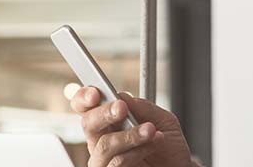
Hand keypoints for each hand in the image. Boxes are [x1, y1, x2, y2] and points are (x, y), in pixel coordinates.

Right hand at [68, 87, 194, 166]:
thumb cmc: (169, 149)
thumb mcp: (163, 121)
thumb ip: (143, 108)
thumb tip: (122, 96)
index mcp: (109, 123)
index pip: (86, 108)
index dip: (84, 98)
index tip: (95, 93)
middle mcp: (102, 141)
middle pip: (88, 123)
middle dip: (104, 113)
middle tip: (121, 108)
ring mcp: (105, 160)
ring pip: (104, 145)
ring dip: (129, 135)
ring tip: (150, 130)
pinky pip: (116, 163)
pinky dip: (136, 151)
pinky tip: (151, 145)